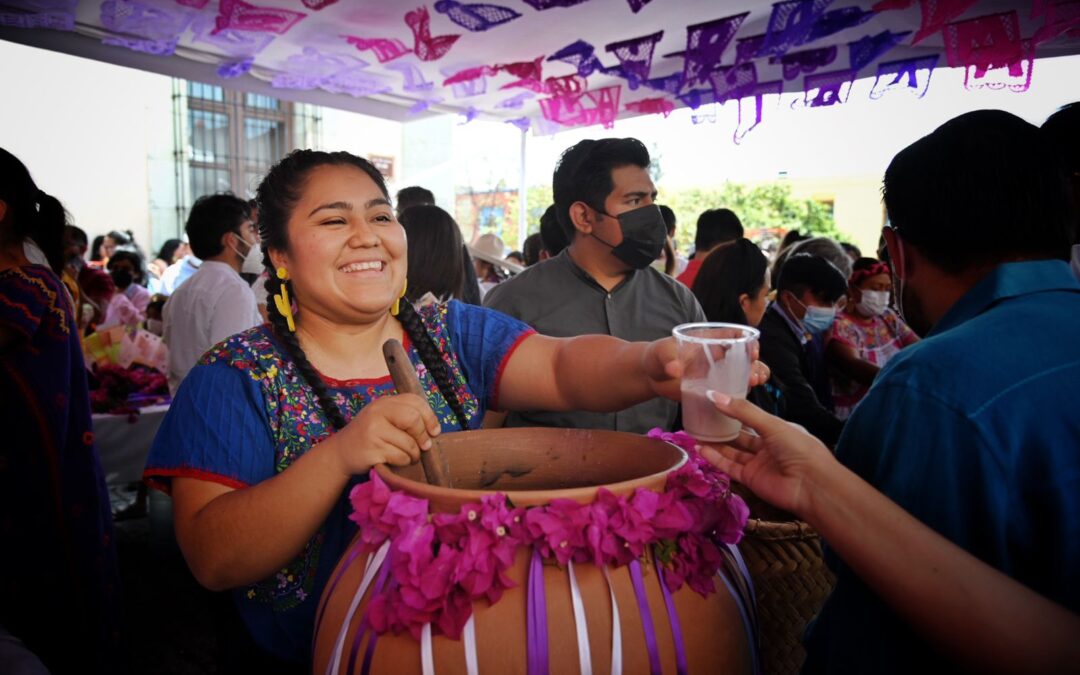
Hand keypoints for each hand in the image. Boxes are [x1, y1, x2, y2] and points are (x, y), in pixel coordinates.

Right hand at [333, 394, 440, 475]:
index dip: (430, 417)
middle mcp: (377, 412)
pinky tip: (396, 461)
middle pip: (413, 419)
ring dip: (414, 454)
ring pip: (409, 443)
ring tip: (409, 457)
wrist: (341, 453)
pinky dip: (404, 462)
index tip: (435, 432)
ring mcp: (373, 430)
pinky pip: (400, 457)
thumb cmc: (370, 436)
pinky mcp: (371, 449)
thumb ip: (406, 417)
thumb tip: (434, 430)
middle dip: (423, 436)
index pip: (415, 401)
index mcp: (385, 402)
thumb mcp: (384, 419)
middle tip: (424, 447)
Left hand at [648, 336, 770, 397]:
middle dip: (755, 364)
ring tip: (753, 382)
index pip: (736, 336)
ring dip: (754, 376)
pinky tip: (746, 397)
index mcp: (711, 340)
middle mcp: (720, 356)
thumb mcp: (662, 353)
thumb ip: (668, 359)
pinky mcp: (716, 390)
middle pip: (746, 356)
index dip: (748, 341)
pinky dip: (744, 392)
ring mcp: (720, 373)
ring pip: (745, 373)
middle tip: (753, 375)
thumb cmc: (658, 356)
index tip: (752, 351)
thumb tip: (674, 369)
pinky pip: (735, 391)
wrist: (652, 376)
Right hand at [696, 391, 834, 518]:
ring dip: (716, 443)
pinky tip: (700, 448)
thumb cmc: (798, 448)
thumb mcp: (771, 424)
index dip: (736, 410)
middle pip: (741, 435)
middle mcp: (768, 446)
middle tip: (702, 416)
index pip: (753, 418)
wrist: (811, 486)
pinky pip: (729, 466)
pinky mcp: (750, 479)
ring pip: (733, 451)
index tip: (715, 401)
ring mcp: (758, 463)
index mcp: (778, 429)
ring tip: (696, 431)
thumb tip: (713, 395)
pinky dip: (715, 458)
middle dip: (723, 427)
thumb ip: (742, 411)